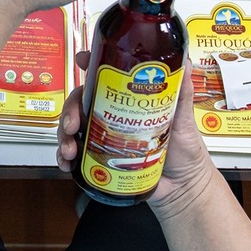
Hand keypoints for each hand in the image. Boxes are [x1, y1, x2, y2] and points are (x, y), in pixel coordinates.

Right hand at [56, 50, 214, 209]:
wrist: (184, 189)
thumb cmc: (186, 153)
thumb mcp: (184, 120)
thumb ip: (183, 94)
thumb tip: (187, 63)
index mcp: (128, 103)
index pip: (104, 79)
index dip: (90, 66)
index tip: (81, 61)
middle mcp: (111, 117)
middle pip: (81, 103)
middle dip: (70, 110)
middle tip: (72, 124)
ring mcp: (103, 139)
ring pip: (72, 128)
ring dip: (64, 136)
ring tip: (70, 149)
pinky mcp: (99, 160)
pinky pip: (74, 155)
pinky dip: (64, 157)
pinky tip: (67, 163)